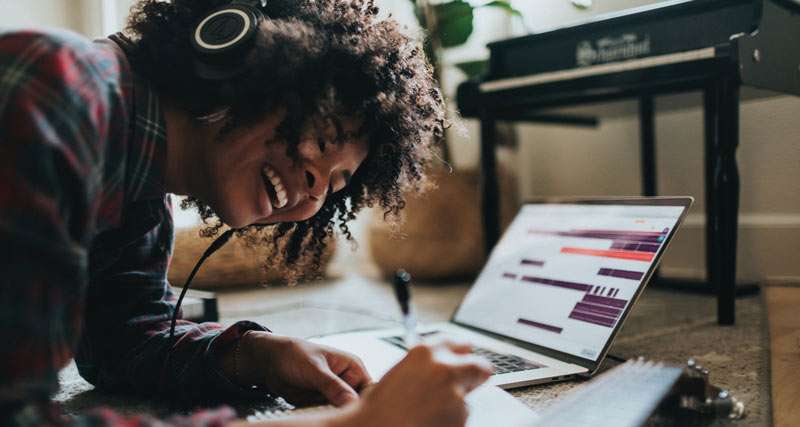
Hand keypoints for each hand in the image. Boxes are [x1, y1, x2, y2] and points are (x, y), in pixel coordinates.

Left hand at [230, 331, 371, 406]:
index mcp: (353, 368)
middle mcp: (346, 382)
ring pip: (341, 412)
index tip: (354, 412)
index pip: (368, 390)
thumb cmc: (294, 355)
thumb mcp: (316, 370)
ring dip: (333, 415)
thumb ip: (334, 387)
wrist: (269, 361)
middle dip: (347, 411)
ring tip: (320, 411)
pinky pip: (326, 415)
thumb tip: (352, 403)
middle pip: (355, 404)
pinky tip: (314, 414)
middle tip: (334, 413)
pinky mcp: (320, 404)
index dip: (364, 402)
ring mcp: (333, 394)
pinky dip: (321, 417)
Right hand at [337, 340, 491, 426]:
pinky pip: (462, 418)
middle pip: (480, 367)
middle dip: (475, 376)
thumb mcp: (400, 373)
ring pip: (468, 398)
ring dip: (456, 405)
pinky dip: (451, 421)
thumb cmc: (380, 408)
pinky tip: (429, 422)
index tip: (464, 360)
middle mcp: (444, 369)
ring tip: (428, 413)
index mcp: (425, 352)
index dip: (463, 355)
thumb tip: (445, 364)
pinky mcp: (460, 417)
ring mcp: (455, 394)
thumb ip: (426, 365)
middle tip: (466, 386)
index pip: (461, 344)